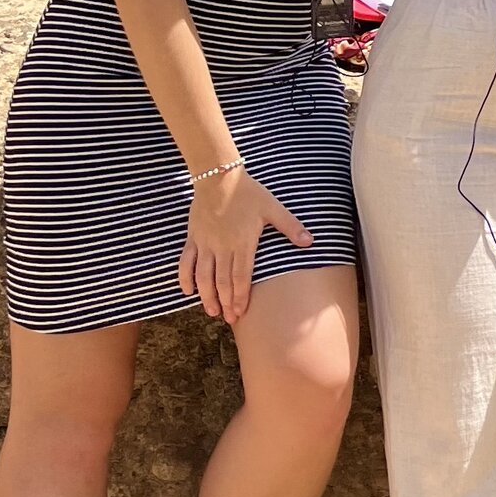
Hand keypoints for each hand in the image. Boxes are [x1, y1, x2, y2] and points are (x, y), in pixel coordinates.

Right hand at [177, 170, 314, 322]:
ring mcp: (205, 243)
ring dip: (206, 295)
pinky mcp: (193, 238)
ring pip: (203, 276)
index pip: (241, 277)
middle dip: (226, 302)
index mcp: (242, 243)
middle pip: (222, 281)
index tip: (241, 312)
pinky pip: (186, 262)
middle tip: (229, 319)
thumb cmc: (248, 192)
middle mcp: (222, 247)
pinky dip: (185, 278)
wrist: (218, 177)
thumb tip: (310, 242)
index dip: (240, 297)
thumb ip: (290, 226)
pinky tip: (187, 291)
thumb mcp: (273, 207)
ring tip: (211, 311)